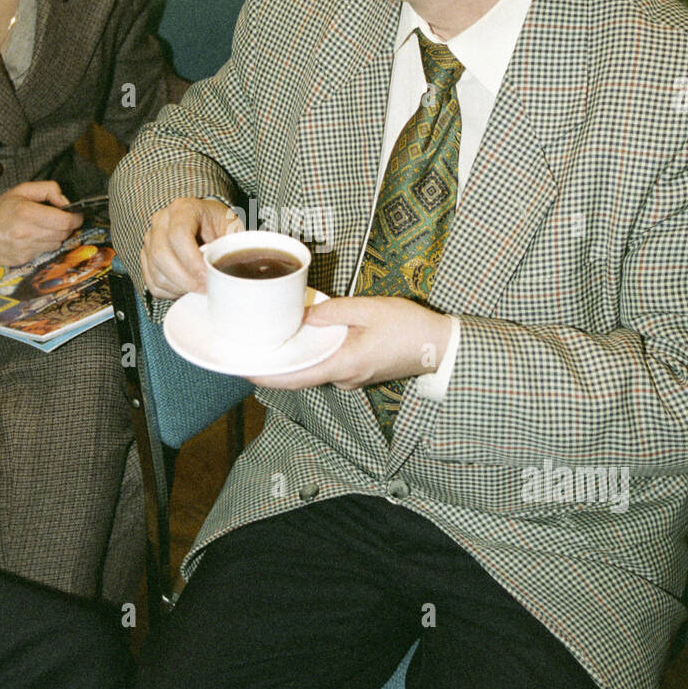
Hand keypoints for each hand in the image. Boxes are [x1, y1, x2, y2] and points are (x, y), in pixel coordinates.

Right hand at [0, 181, 82, 266]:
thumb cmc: (0, 209)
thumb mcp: (22, 190)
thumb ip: (48, 190)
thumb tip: (66, 203)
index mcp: (26, 213)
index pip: (65, 221)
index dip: (75, 218)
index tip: (75, 215)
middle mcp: (26, 233)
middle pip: (63, 234)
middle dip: (66, 226)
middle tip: (59, 219)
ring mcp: (25, 249)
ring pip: (56, 244)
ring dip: (55, 236)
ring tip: (42, 227)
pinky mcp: (23, 259)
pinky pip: (44, 252)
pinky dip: (43, 244)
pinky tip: (32, 237)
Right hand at [140, 197, 243, 299]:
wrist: (205, 223)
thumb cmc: (219, 224)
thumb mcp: (231, 228)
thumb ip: (230, 245)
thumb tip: (229, 270)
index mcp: (183, 208)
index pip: (179, 234)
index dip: (192, 260)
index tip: (207, 276)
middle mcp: (161, 221)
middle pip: (162, 254)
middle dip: (185, 279)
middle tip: (204, 288)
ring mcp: (150, 239)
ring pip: (155, 272)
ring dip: (178, 287)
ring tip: (198, 289)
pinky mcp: (146, 257)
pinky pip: (152, 282)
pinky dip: (169, 292)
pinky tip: (186, 288)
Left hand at [249, 296, 451, 389]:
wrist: (441, 347)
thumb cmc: (410, 328)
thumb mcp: (370, 310)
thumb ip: (334, 312)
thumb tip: (304, 317)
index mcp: (344, 365)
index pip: (297, 377)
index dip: (269, 375)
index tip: (245, 370)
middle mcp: (345, 378)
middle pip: (302, 374)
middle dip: (278, 363)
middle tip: (252, 347)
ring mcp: (352, 379)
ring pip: (316, 368)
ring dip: (297, 356)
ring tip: (274, 338)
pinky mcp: (359, 373)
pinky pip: (329, 364)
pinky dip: (315, 353)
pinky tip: (306, 336)